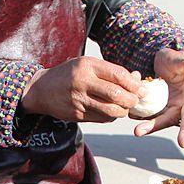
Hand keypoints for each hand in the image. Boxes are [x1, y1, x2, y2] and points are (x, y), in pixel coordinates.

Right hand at [21, 56, 139, 123]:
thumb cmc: (69, 75)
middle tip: (136, 100)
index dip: (134, 84)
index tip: (142, 88)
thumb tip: (137, 78)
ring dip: (123, 111)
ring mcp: (79, 99)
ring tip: (125, 108)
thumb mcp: (87, 65)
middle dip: (131, 100)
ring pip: (110, 110)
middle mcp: (83, 82)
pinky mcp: (77, 114)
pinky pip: (101, 118)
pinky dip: (111, 117)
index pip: (118, 75)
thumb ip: (111, 71)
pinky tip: (112, 112)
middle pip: (116, 94)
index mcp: (87, 65)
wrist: (41, 90)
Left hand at [136, 49, 183, 151]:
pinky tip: (137, 128)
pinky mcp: (165, 111)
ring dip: (155, 127)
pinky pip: (157, 118)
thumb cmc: (175, 60)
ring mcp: (177, 107)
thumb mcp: (178, 57)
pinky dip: (147, 123)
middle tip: (183, 143)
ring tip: (140, 132)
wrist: (163, 66)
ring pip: (169, 120)